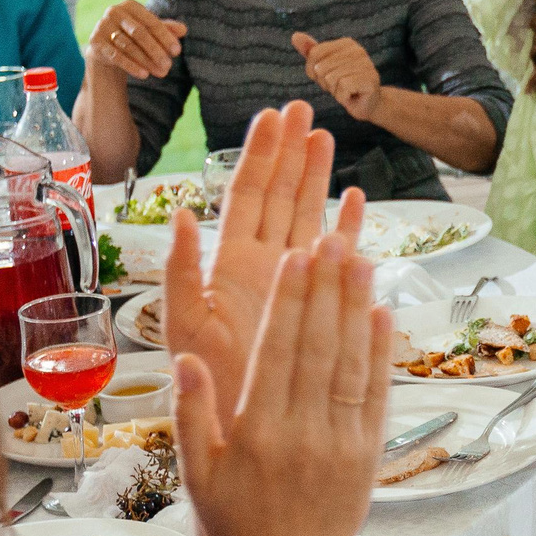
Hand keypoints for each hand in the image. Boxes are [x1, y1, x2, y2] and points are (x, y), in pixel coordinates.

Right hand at [89, 0, 186, 78]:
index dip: (165, 37)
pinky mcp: (95, 41)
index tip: (177, 52)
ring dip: (146, 60)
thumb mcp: (151, 30)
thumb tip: (184, 30)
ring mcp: (102, 26)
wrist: (106, 46)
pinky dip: (131, 66)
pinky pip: (115, 55)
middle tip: (168, 65)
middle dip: (156, 50)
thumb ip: (166, 29)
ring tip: (160, 72)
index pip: (151, 22)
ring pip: (128, 46)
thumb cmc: (134, 35)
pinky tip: (144, 74)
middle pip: (139, 33)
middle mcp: (114, 12)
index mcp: (131, 6)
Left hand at [163, 101, 336, 426]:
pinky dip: (345, 227)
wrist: (243, 429)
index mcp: (229, 265)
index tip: (274, 116)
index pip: (247, 196)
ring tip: (327, 137)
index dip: (261, 155)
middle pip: (279, 195)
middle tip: (303, 107)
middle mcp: (260, 267)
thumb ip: (182, 271)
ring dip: (316, 178)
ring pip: (305, 217)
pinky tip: (356, 200)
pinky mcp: (313, 303)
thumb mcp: (186, 324)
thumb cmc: (209, 385)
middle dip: (290, 152)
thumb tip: (179, 214)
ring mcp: (288, 283)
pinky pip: (332, 256)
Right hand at [171, 224, 391, 535]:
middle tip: (333, 236)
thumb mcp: (197, 476)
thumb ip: (192, 414)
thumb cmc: (237, 525)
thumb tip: (185, 357)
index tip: (294, 257)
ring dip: (357, 306)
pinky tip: (382, 311)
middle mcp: (305, 433)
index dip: (288, 301)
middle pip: (319, 346)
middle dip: (326, 288)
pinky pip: (376, 392)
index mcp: (259, 434)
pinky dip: (381, 350)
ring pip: (351, 361)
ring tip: (361, 257)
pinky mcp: (369, 452)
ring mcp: (343, 442)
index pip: (278, 353)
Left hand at [293, 31, 380, 119]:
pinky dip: (343, 97)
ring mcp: (366, 64)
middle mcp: (358, 50)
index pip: (314, 54)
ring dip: (335, 91)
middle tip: (340, 86)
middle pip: (321, 67)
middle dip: (325, 83)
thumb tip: (295, 35)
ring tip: (347, 91)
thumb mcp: (324, 68)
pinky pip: (342, 87)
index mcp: (346, 43)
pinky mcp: (369, 79)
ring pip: (331, 78)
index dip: (314, 71)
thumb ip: (311, 52)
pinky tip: (352, 96)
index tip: (329, 77)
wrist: (368, 104)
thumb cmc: (345, 85)